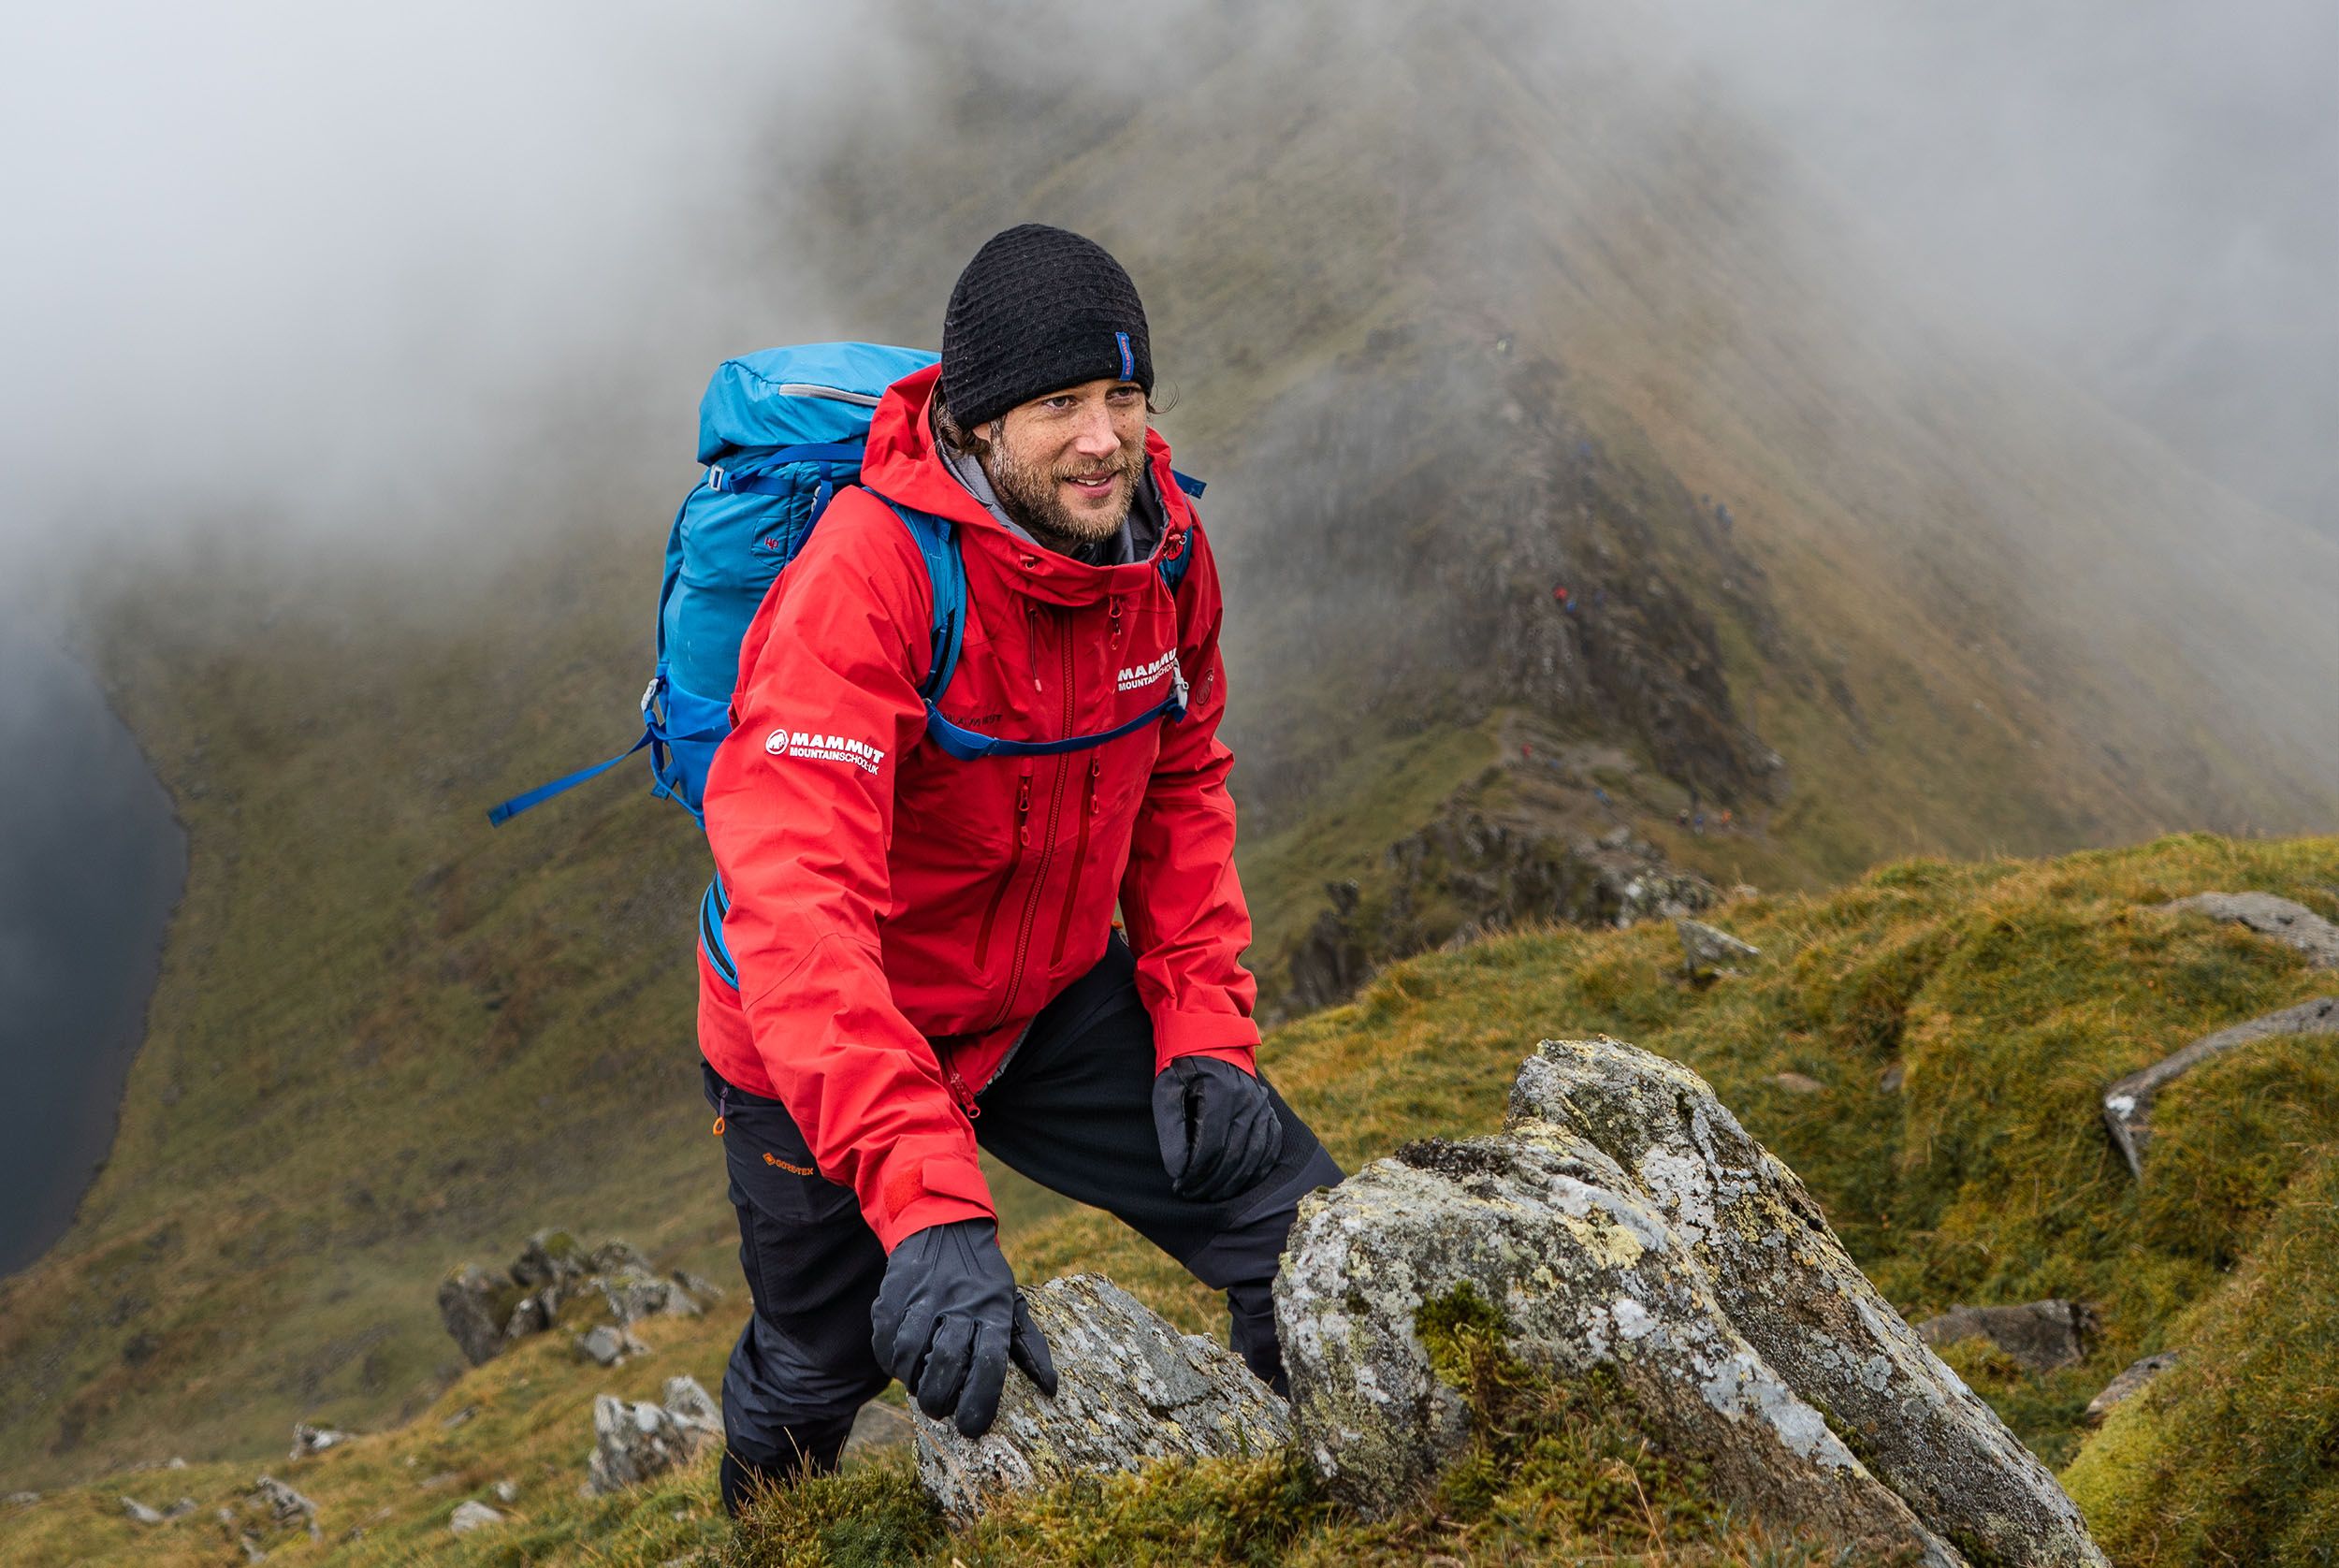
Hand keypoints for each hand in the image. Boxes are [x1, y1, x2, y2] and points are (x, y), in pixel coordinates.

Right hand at [869, 1219, 1055, 1437]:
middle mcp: (959, 1303)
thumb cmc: (983, 1277)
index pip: (988, 1364)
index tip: (972, 1428)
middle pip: (945, 1364)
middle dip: (940, 1400)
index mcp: (992, 1310)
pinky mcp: (893, 1295)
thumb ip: (1030, 1347)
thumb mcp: (1012, 1303)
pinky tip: (902, 1364)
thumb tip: (1050, 1389)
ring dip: (913, 1381)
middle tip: (941, 1410)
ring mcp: (923, 1298)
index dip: (979, 1403)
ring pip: (911, 1354)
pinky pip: (886, 1341)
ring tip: (921, 1386)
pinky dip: (891, 1362)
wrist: (944, 1225)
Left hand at [1152, 1055, 1283, 1202]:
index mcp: (1219, 1093)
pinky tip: (1240, 1182)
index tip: (1180, 1185)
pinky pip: (1270, 1147)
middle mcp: (1246, 1100)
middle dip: (1211, 1182)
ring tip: (1212, 1194)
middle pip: (1233, 1156)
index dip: (1195, 1173)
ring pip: (1254, 1156)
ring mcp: (1262, 1106)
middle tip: (1193, 1193)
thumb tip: (1178, 1171)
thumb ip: (1171, 1131)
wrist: (1209, 1045)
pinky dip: (1257, 1169)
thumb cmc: (1183, 1072)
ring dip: (1233, 1182)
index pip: (1211, 1147)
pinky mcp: (1269, 1111)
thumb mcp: (1167, 1093)